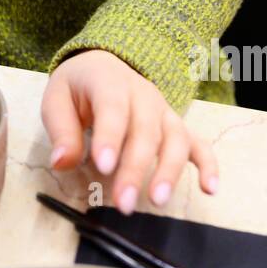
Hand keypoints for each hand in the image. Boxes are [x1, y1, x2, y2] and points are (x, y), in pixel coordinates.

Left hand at [41, 49, 217, 214]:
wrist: (102, 65)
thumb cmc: (79, 87)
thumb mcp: (57, 99)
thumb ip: (61, 131)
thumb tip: (61, 162)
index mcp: (109, 82)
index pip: (113, 108)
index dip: (110, 137)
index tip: (103, 167)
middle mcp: (143, 95)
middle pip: (145, 131)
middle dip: (135, 168)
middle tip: (123, 202)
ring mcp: (163, 111)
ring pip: (174, 138)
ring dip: (169, 170)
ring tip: (158, 200)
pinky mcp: (175, 126)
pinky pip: (198, 143)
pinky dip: (208, 164)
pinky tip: (210, 189)